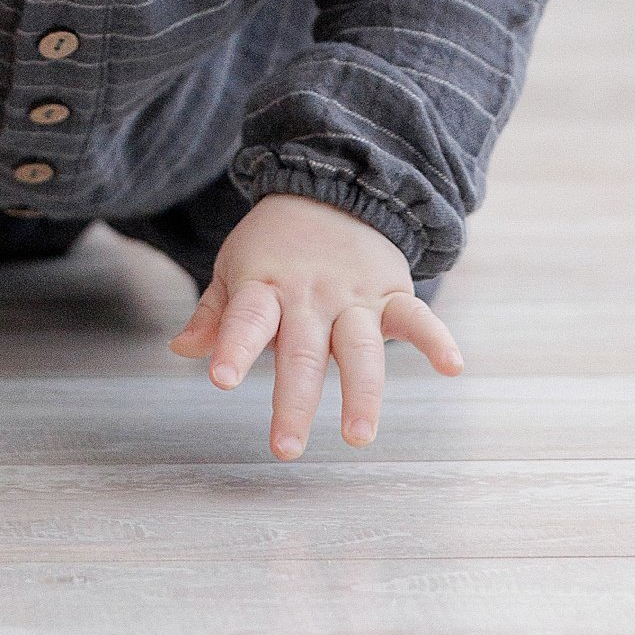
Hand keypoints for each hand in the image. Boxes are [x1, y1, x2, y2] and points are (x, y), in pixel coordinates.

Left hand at [169, 191, 462, 459]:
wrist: (333, 186)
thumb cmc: (275, 244)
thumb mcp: (235, 267)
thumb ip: (215, 313)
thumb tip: (182, 350)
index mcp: (265, 286)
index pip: (247, 318)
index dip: (233, 346)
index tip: (221, 379)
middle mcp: (310, 295)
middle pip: (303, 351)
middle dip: (295, 400)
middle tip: (286, 447)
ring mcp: (354, 295)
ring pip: (360, 347)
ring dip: (362, 392)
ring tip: (359, 436)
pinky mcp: (391, 294)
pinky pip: (416, 317)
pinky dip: (436, 340)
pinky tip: (452, 366)